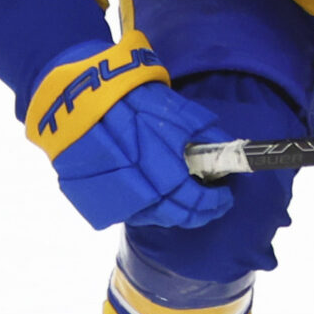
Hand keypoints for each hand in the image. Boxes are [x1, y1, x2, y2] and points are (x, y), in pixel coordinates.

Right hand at [26, 36, 232, 230]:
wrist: (83, 96)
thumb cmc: (136, 101)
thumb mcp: (180, 114)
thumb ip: (209, 137)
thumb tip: (230, 150)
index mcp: (166, 173)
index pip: (199, 201)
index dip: (217, 202)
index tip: (226, 195)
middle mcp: (143, 192)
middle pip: (179, 216)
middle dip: (202, 212)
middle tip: (213, 203)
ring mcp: (118, 197)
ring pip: (156, 217)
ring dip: (178, 213)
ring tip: (190, 202)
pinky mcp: (99, 195)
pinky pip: (132, 212)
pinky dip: (152, 209)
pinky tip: (161, 198)